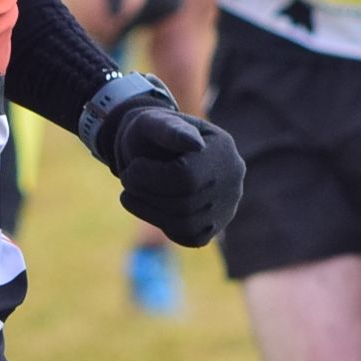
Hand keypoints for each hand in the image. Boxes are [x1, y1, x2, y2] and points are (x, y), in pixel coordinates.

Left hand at [97, 98, 244, 247]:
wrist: (156, 151)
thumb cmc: (153, 134)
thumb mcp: (153, 122)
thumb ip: (170, 130)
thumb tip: (195, 144)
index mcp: (222, 147)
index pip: (188, 177)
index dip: (151, 178)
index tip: (130, 170)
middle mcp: (233, 176)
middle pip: (187, 202)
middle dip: (147, 194)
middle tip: (126, 181)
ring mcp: (228, 203)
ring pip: (187, 224)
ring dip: (150, 212)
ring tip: (130, 195)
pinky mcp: (216, 224)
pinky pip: (191, 237)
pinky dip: (164, 225)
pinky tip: (150, 207)